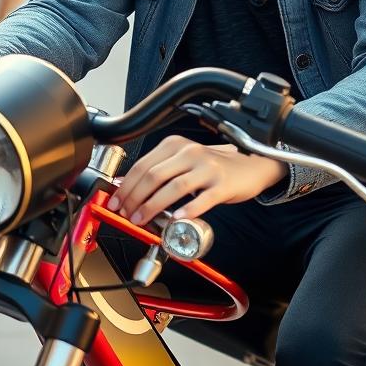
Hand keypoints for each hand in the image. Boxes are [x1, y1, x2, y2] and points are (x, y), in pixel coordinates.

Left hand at [106, 136, 286, 225]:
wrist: (250, 167)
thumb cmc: (213, 167)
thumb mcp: (184, 161)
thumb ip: (160, 171)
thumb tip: (128, 188)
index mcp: (175, 145)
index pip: (143, 165)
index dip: (126, 185)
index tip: (115, 202)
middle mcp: (190, 152)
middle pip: (154, 175)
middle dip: (135, 198)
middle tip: (126, 214)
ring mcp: (207, 167)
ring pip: (173, 187)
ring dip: (153, 206)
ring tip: (142, 220)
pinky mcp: (222, 184)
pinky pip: (202, 198)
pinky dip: (187, 210)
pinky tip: (176, 220)